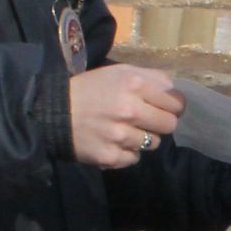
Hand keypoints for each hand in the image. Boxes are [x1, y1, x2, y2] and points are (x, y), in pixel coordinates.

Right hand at [67, 62, 183, 168]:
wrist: (54, 113)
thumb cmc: (90, 89)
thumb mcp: (119, 72)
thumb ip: (151, 78)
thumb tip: (175, 91)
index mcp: (134, 85)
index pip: (176, 102)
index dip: (173, 105)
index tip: (164, 107)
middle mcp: (130, 110)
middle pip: (169, 125)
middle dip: (160, 122)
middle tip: (146, 120)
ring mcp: (120, 136)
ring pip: (153, 144)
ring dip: (142, 138)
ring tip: (124, 130)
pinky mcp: (111, 157)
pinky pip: (134, 158)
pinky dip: (126, 152)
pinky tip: (113, 142)